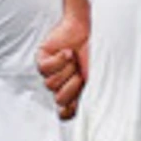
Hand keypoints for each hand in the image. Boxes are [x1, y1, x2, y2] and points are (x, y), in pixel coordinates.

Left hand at [37, 2, 90, 118]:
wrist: (91, 26)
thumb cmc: (97, 51)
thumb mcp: (99, 76)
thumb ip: (93, 94)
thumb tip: (86, 112)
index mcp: (75, 91)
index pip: (65, 113)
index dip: (68, 111)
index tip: (77, 102)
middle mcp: (61, 84)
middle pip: (59, 99)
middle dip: (73, 86)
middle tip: (81, 72)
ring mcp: (51, 72)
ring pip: (50, 85)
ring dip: (66, 70)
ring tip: (74, 58)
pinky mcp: (42, 59)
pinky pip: (44, 69)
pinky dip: (57, 60)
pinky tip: (67, 52)